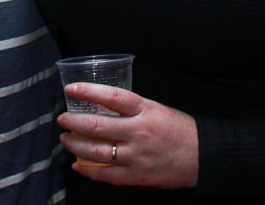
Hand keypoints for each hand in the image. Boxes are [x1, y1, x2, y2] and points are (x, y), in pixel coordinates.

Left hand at [57, 83, 197, 188]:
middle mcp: (138, 132)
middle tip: (62, 118)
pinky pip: (105, 174)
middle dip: (73, 121)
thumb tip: (102, 105)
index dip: (88, 91)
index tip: (71, 88)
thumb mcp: (156, 109)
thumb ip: (131, 108)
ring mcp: (136, 155)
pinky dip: (87, 171)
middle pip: (97, 125)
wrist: (202, 155)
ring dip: (76, 145)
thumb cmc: (178, 129)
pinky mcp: (136, 176)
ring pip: (97, 151)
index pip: (111, 96)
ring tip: (66, 139)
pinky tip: (77, 165)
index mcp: (144, 110)